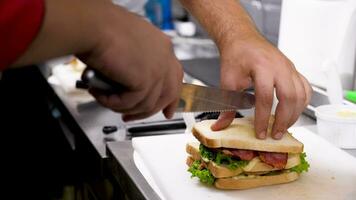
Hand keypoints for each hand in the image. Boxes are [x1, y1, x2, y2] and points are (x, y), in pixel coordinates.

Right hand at [81, 3, 182, 120]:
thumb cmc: (101, 27)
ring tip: (104, 98)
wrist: (92, 25)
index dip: (171, 97)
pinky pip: (131, 103)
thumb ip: (136, 63)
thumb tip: (130, 83)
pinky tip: (100, 94)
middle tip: (132, 117)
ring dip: (123, 107)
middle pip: (168, 94)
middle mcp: (164, 57)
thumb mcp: (127, 45)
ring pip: (147, 104)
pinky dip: (113, 103)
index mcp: (162, 46)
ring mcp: (158, 69)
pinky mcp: (146, 80)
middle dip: (151, 111)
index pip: (175, 76)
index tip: (166, 110)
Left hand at [211, 34, 311, 138]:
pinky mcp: (293, 70)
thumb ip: (226, 106)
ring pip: (301, 94)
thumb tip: (220, 126)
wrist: (242, 38)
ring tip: (283, 127)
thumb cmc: (235, 56)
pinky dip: (302, 103)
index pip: (265, 97)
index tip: (260, 133)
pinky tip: (294, 113)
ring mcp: (289, 67)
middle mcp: (279, 66)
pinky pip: (305, 88)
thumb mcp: (227, 81)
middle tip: (275, 134)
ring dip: (294, 114)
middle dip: (284, 119)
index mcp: (262, 67)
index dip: (263, 118)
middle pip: (289, 97)